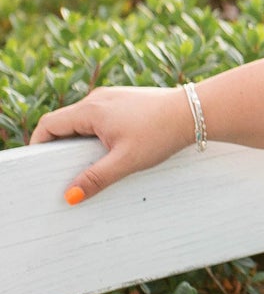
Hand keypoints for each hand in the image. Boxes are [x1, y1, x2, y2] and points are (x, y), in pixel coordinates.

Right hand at [29, 85, 195, 202]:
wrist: (195, 112)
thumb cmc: (161, 133)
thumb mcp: (126, 161)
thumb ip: (96, 178)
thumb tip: (70, 196)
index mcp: (90, 110)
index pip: (49, 124)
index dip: (39, 143)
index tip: (39, 164)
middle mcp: (98, 99)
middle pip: (65, 121)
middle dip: (60, 145)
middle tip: (62, 170)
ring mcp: (113, 97)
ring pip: (84, 119)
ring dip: (80, 139)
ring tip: (88, 163)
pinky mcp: (127, 100)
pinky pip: (101, 116)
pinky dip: (97, 132)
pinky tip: (112, 150)